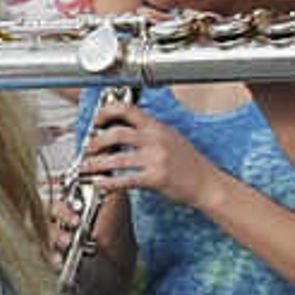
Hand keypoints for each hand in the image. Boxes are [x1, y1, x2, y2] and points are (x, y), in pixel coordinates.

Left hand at [76, 98, 221, 213]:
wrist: (208, 184)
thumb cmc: (190, 164)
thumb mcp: (172, 138)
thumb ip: (150, 132)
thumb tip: (125, 129)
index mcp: (158, 127)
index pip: (128, 110)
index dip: (107, 112)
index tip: (96, 119)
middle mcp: (156, 140)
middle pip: (117, 133)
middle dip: (96, 141)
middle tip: (88, 149)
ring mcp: (156, 159)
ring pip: (116, 158)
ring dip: (96, 164)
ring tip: (87, 168)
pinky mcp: (156, 179)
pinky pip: (126, 180)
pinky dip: (109, 183)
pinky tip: (101, 185)